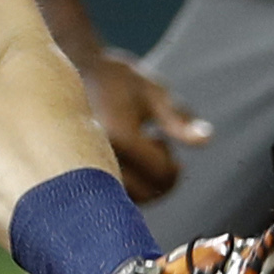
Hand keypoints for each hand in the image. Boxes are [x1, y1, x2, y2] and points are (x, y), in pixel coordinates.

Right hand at [77, 52, 209, 201]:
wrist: (68, 73)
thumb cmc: (115, 79)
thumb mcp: (151, 91)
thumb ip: (178, 117)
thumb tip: (205, 139)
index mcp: (119, 133)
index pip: (161, 172)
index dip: (172, 163)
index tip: (161, 139)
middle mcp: (97, 154)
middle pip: (147, 193)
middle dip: (160, 176)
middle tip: (153, 147)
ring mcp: (81, 166)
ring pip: (127, 201)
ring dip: (140, 184)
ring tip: (132, 154)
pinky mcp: (74, 173)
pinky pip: (106, 198)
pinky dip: (121, 187)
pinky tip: (118, 162)